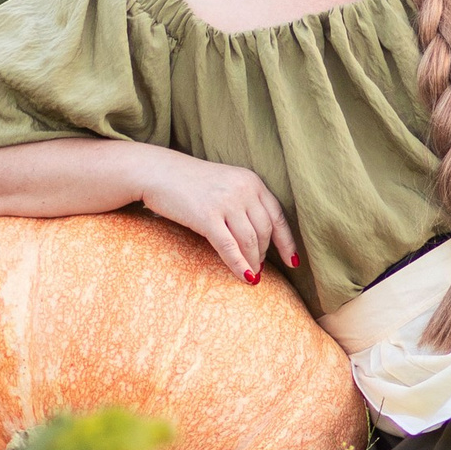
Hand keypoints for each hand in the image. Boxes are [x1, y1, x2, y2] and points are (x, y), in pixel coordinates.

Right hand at [137, 149, 299, 284]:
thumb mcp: (225, 184)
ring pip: (250, 241)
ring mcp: (226, 202)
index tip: (292, 261)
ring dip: (253, 262)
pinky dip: (238, 264)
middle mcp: (244, 190)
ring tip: (252, 274)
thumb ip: (244, 202)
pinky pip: (229, 247)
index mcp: (252, 181)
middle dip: (265, 254)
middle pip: (265, 231)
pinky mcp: (207, 216)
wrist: (157, 172)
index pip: (278, 216)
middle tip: (259, 268)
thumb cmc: (190, 182)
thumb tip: (260, 238)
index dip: (287, 242)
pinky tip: (244, 277)